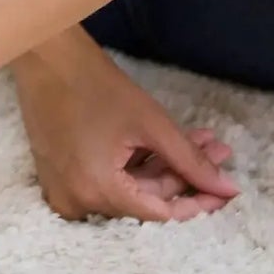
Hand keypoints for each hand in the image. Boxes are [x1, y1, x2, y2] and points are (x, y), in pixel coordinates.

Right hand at [14, 29, 237, 222]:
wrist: (46, 59)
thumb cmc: (97, 86)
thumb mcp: (151, 124)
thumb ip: (191, 161)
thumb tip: (228, 188)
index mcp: (98, 192)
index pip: (161, 214)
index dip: (198, 203)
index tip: (227, 190)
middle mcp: (78, 201)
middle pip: (144, 200)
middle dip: (183, 175)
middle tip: (217, 151)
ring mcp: (65, 191)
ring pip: (129, 190)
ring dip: (164, 167)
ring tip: (199, 141)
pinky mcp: (60, 177)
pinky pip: (107, 182)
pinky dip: (137, 166)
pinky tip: (166, 145)